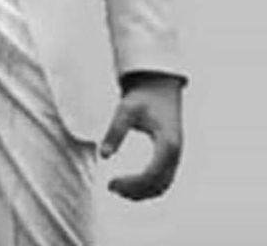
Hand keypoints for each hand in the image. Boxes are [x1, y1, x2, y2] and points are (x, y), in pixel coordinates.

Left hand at [100, 73, 183, 199]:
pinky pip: (162, 179)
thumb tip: (103, 155)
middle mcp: (176, 154)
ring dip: (141, 192)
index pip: (151, 174)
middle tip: (110, 186)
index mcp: (168, 143)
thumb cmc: (143, 96)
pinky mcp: (171, 156)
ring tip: (116, 187)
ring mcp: (176, 156)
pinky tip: (129, 183)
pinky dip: (147, 186)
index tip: (110, 182)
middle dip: (135, 192)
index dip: (131, 184)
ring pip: (162, 186)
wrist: (159, 86)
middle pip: (159, 186)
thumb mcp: (126, 109)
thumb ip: (115, 131)